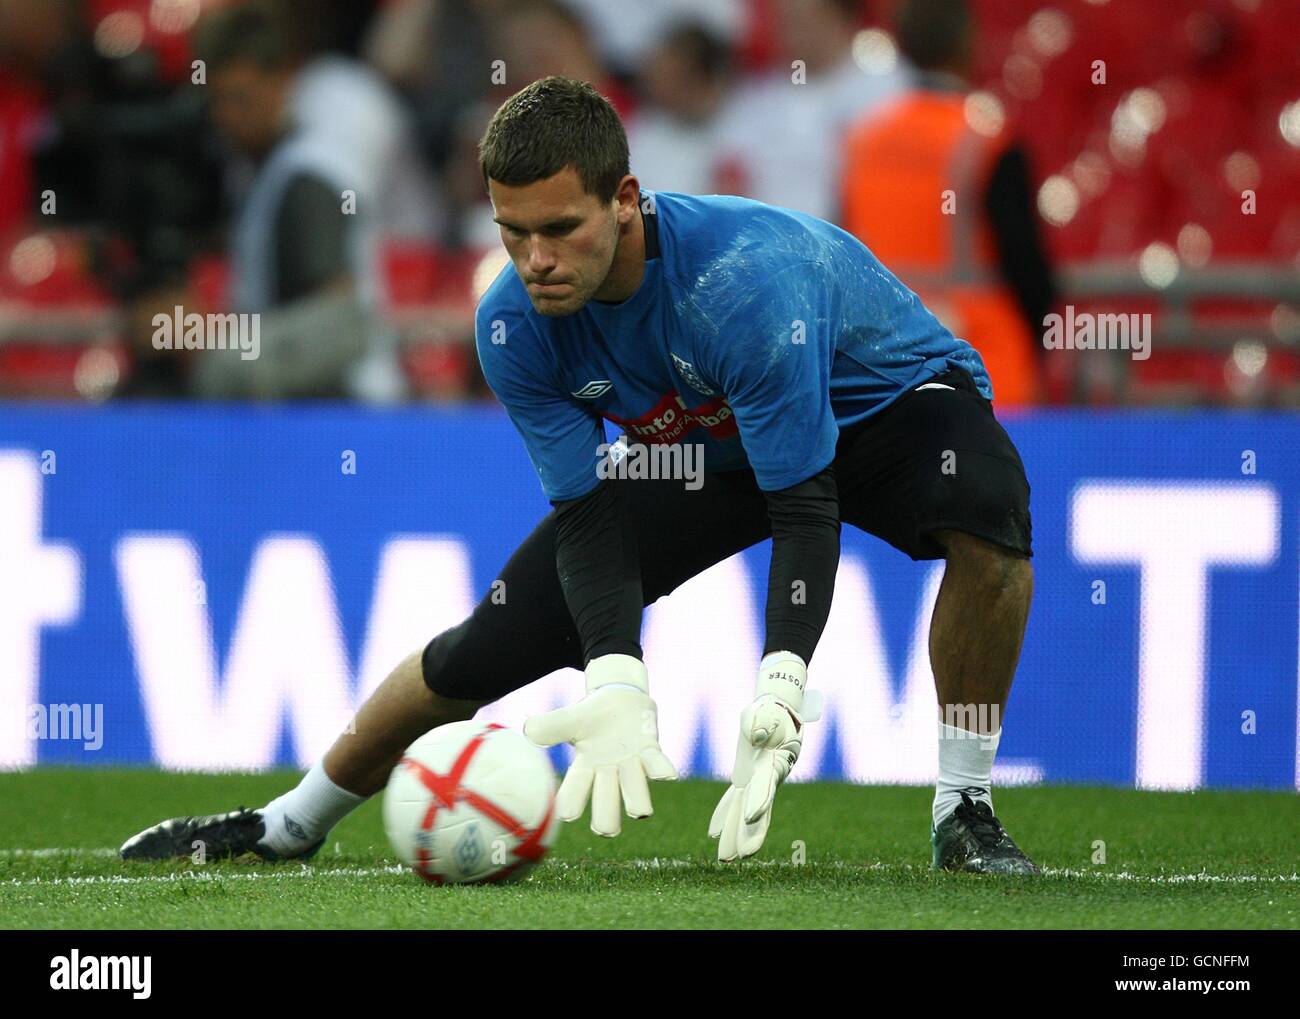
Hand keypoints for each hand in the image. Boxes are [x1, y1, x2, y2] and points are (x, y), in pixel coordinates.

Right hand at [524, 654, 677, 835]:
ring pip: (634, 787)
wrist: (620, 696)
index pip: (576, 788)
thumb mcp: (569, 719)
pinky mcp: (650, 749)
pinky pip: (656, 762)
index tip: (567, 815)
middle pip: (607, 798)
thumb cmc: (590, 715)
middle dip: (607, 815)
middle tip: (606, 830)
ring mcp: (631, 762)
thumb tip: (527, 730)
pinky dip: (661, 769)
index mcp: (586, 766)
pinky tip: (667, 777)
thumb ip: (550, 727)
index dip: (572, 800)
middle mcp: (609, 771)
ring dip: (637, 799)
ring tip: (640, 813)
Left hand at [709, 651, 819, 860]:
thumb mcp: (765, 711)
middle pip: (757, 811)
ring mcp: (756, 780)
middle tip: (739, 857)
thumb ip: (760, 723)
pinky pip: (735, 800)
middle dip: (748, 834)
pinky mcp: (747, 776)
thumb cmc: (772, 709)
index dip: (759, 803)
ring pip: (745, 813)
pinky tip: (713, 833)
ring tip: (725, 859)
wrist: (778, 709)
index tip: (748, 818)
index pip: (765, 787)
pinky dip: (724, 815)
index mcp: (774, 764)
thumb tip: (754, 736)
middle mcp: (766, 778)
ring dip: (735, 834)